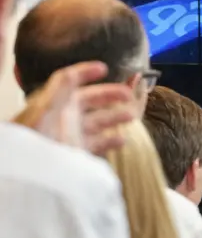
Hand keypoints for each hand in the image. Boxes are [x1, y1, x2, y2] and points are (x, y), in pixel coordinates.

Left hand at [14, 61, 136, 154]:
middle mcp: (66, 116)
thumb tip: (74, 73)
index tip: (103, 68)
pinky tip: (122, 140)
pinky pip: (99, 143)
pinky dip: (111, 141)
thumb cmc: (35, 139)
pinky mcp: (78, 151)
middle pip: (90, 100)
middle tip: (128, 94)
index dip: (86, 72)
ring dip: (115, 117)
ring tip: (131, 116)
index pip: (72, 81)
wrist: (33, 169)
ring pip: (98, 121)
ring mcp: (73, 134)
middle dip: (110, 95)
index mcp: (56, 102)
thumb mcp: (45, 110)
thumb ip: (60, 91)